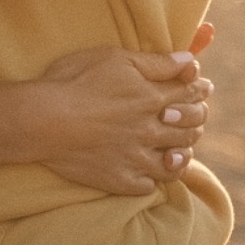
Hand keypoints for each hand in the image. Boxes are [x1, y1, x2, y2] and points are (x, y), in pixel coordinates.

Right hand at [28, 40, 213, 195]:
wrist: (42, 121)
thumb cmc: (74, 82)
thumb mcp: (115, 59)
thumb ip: (156, 62)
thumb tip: (190, 60)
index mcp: (152, 98)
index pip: (190, 93)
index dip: (199, 88)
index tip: (202, 85)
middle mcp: (151, 130)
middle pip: (191, 127)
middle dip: (197, 118)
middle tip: (196, 114)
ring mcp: (138, 158)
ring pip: (177, 160)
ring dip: (183, 150)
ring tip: (180, 146)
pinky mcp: (122, 180)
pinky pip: (150, 185)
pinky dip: (155, 178)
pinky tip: (152, 171)